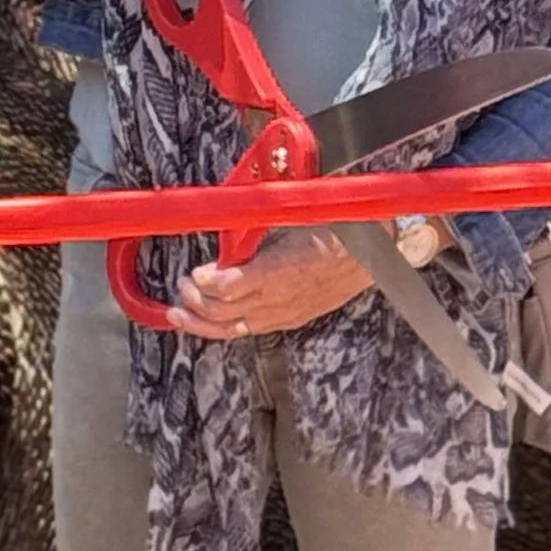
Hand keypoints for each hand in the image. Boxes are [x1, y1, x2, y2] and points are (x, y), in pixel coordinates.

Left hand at [168, 228, 370, 338]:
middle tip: (181, 286)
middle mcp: (279, 298)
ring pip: (232, 329)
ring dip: (201, 323)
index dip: (206, 283)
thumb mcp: (291, 221)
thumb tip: (225, 235)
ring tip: (178, 314)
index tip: (194, 272)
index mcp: (279, 269)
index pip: (230, 287)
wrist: (372, 252)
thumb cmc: (332, 228)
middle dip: (195, 302)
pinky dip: (223, 327)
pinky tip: (207, 323)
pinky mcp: (289, 320)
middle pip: (224, 311)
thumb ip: (256, 234)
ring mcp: (284, 313)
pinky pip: (249, 329)